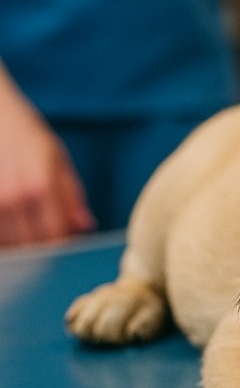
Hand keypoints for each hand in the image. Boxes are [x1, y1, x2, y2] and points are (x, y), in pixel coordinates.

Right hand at [0, 70, 95, 245]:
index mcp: (42, 187)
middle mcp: (15, 198)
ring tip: (28, 231)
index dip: (64, 248)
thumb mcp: (58, 160)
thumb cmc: (27, 136)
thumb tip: (84, 226)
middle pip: (32, 246)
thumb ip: (71, 196)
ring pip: (11, 245)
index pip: (57, 237)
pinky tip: (13, 227)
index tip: (67, 247)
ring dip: (21, 246)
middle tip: (48, 244)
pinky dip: (6, 238)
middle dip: (43, 251)